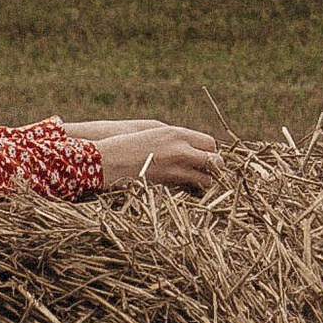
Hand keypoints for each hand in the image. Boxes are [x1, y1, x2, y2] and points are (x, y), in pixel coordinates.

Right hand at [68, 119, 224, 195]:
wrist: (107, 159)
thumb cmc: (127, 143)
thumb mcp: (153, 132)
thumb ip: (175, 138)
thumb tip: (194, 148)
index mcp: (176, 133)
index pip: (210, 144)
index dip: (211, 152)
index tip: (206, 157)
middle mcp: (179, 150)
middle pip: (214, 161)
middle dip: (215, 168)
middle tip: (209, 173)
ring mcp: (173, 169)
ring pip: (206, 180)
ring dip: (205, 182)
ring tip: (198, 183)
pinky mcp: (165, 185)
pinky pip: (188, 189)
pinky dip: (190, 190)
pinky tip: (184, 189)